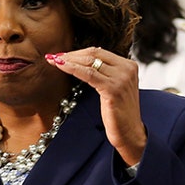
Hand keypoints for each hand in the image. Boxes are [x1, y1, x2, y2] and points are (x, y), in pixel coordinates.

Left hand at [45, 47, 145, 167]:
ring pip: (89, 62)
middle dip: (72, 54)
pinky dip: (72, 68)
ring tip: (54, 60)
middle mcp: (127, 69)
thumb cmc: (119, 114)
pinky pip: (88, 74)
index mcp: (129, 66)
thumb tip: (83, 61)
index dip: (79, 52)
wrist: (130, 133)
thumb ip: (105, 73)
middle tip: (54, 57)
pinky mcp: (113, 89)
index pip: (100, 51)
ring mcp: (121, 78)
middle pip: (94, 53)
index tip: (63, 55)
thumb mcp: (114, 88)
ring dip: (69, 60)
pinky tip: (61, 67)